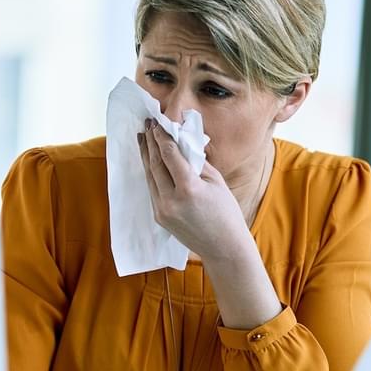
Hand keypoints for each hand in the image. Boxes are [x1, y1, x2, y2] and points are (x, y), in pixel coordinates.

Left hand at [136, 118, 250, 263]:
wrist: (223, 247)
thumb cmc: (226, 213)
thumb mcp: (216, 182)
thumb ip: (197, 162)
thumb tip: (182, 143)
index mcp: (189, 188)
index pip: (169, 155)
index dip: (162, 137)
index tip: (157, 123)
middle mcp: (171, 200)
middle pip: (155, 164)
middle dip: (151, 142)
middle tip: (147, 125)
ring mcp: (162, 210)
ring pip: (150, 177)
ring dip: (146, 156)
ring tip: (144, 139)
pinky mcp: (159, 217)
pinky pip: (152, 190)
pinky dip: (151, 173)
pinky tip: (150, 161)